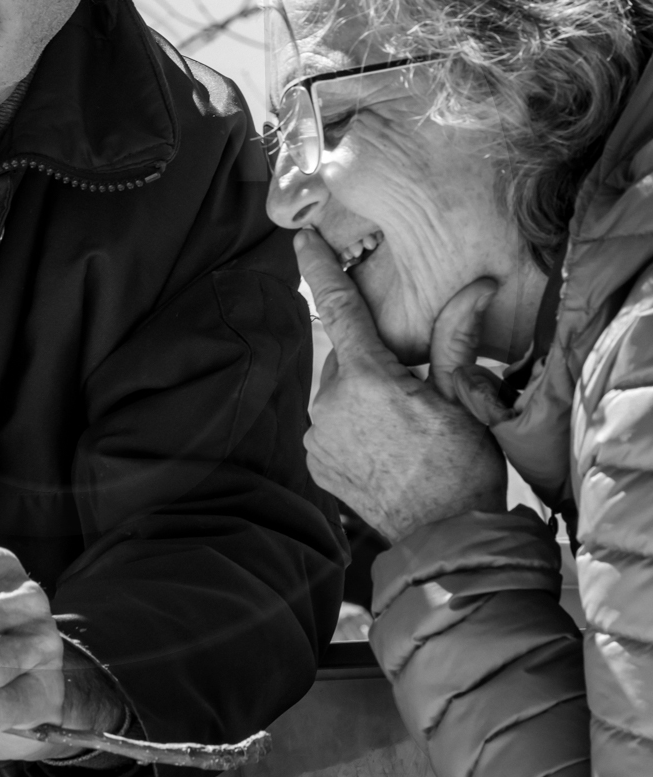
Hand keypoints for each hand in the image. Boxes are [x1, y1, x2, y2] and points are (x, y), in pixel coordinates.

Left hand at [296, 230, 506, 542]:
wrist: (443, 538)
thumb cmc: (462, 467)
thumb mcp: (465, 397)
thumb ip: (455, 338)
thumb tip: (476, 287)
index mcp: (368, 378)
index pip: (338, 307)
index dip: (319, 268)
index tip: (300, 237)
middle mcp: (331, 402)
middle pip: (346, 359)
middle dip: (372, 364)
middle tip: (413, 395)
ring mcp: (318, 435)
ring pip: (336, 394)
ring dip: (361, 399)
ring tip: (402, 433)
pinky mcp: (314, 461)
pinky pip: (329, 426)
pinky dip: (351, 427)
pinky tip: (383, 450)